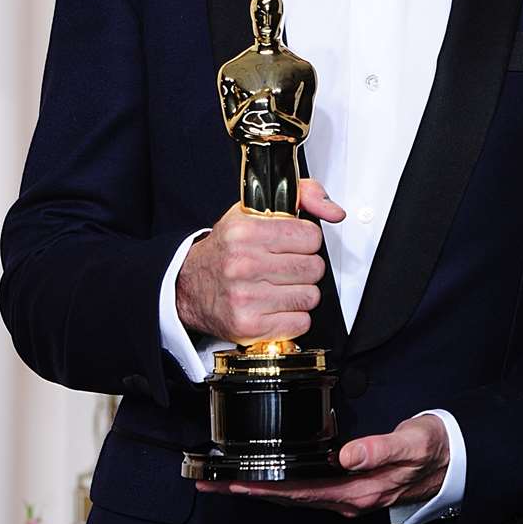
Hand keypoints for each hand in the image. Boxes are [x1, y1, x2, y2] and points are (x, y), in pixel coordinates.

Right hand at [175, 179, 344, 345]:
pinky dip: (293, 317)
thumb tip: (335, 212)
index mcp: (244, 232)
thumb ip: (302, 197)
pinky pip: (301, 322)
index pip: (310, 237)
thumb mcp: (253, 212)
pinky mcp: (249, 326)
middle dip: (305, 268)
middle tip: (285, 268)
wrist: (187, 287)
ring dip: (300, 294)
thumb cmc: (225, 251)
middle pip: (314, 268)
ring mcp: (245, 297)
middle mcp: (243, 264)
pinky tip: (274, 307)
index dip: (306, 241)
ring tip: (279, 288)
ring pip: (310, 296)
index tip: (293, 245)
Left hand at [197, 414, 449, 518]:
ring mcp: (345, 495)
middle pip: (286, 497)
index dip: (265, 487)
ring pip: (291, 495)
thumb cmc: (430, 448)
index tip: (234, 481)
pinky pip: (303, 489)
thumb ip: (379, 449)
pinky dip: (277, 483)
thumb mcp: (410, 443)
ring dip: (256, 488)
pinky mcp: (345, 486)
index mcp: (357, 490)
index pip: (300, 492)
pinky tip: (262, 476)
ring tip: (222, 480)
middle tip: (210, 482)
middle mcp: (346, 498)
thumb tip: (346, 455)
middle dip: (247, 489)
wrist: (450, 459)